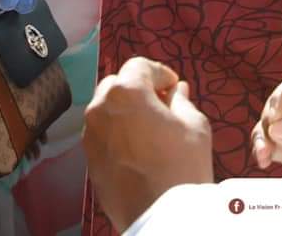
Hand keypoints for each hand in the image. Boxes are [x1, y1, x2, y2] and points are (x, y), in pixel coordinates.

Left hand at [83, 57, 212, 232]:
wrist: (161, 215)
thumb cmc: (182, 164)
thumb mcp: (193, 124)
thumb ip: (180, 101)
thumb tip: (176, 91)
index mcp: (126, 93)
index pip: (138, 66)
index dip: (159, 72)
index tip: (174, 87)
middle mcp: (100, 109)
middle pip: (116, 83)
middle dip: (138, 87)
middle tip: (161, 103)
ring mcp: (90, 136)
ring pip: (105, 108)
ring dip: (125, 108)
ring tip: (150, 125)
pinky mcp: (88, 159)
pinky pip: (101, 132)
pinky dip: (117, 129)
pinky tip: (138, 145)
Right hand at [251, 75, 281, 177]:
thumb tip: (278, 128)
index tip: (276, 115)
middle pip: (280, 104)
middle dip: (270, 117)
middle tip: (269, 137)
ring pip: (272, 125)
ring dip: (262, 136)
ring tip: (264, 154)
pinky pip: (271, 147)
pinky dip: (262, 151)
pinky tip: (264, 160)